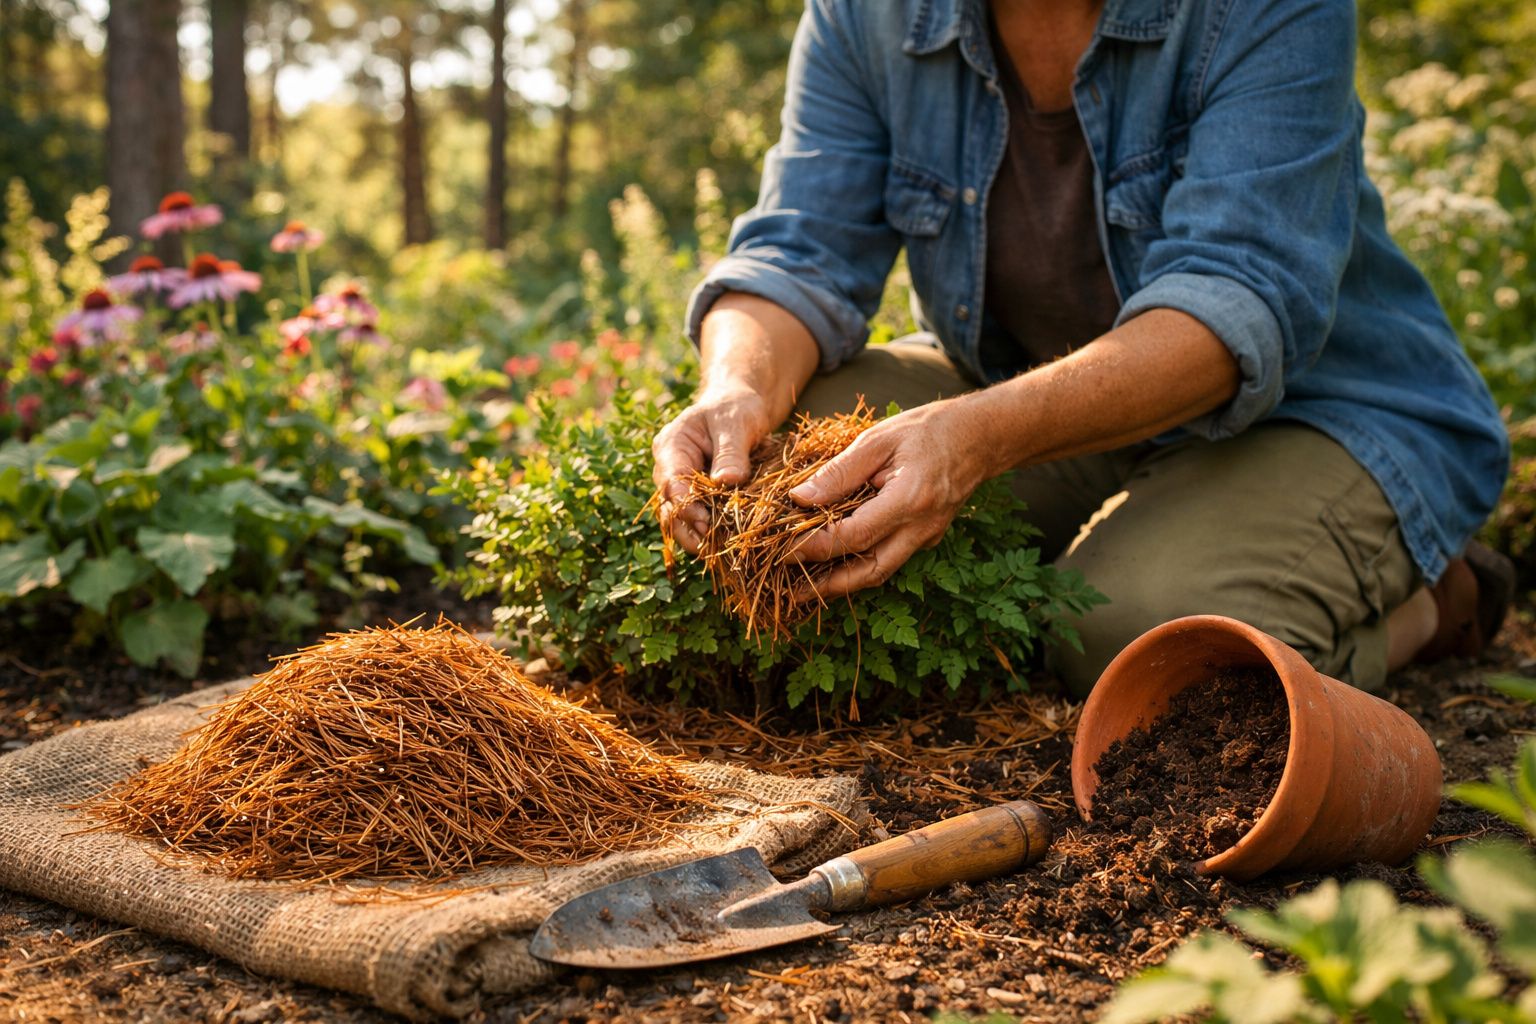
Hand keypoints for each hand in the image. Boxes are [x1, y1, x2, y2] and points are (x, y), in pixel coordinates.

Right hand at [652, 386, 775, 552]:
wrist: (740, 408)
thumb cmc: (736, 409)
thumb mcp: (736, 422)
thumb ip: (731, 450)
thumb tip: (728, 481)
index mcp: (672, 446)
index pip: (671, 480)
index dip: (685, 504)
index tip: (704, 521)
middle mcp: (669, 469)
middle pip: (670, 505)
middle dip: (688, 527)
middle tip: (710, 545)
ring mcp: (680, 486)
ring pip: (679, 519)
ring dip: (695, 536)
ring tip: (715, 552)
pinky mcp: (696, 498)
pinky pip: (694, 520)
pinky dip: (707, 534)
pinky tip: (722, 548)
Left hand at [788, 398, 990, 601]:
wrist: (981, 437)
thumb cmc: (929, 429)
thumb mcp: (879, 440)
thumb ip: (839, 472)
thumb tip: (800, 498)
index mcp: (909, 501)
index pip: (853, 537)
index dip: (814, 547)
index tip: (782, 548)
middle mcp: (921, 528)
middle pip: (869, 572)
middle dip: (827, 586)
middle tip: (791, 591)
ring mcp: (927, 537)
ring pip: (880, 572)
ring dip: (843, 583)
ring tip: (807, 587)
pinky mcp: (927, 537)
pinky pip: (889, 559)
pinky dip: (860, 565)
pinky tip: (835, 563)